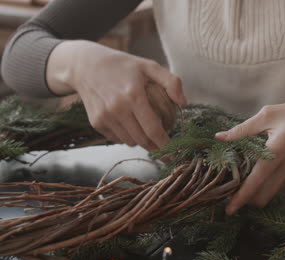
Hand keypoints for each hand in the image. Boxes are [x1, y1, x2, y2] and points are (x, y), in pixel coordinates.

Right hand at [46, 40, 186, 149]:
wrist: (85, 65)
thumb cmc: (123, 66)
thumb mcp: (149, 66)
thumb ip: (171, 82)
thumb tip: (183, 103)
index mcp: (133, 96)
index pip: (153, 129)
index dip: (165, 145)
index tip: (174, 154)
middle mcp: (117, 109)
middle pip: (142, 140)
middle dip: (156, 147)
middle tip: (165, 147)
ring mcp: (105, 117)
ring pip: (130, 142)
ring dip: (142, 141)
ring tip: (148, 131)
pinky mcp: (96, 123)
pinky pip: (117, 139)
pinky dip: (127, 137)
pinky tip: (130, 125)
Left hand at [215, 99, 284, 214]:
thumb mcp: (271, 114)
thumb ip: (243, 129)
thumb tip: (220, 137)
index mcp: (276, 152)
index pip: (254, 182)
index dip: (239, 198)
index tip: (226, 210)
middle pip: (261, 198)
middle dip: (245, 200)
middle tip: (230, 191)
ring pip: (269, 194)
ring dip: (255, 193)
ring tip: (240, 181)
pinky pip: (277, 186)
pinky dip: (265, 185)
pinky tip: (257, 171)